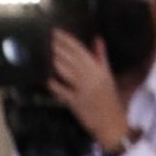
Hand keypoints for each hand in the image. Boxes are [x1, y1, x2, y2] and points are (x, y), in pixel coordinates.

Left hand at [48, 32, 130, 152]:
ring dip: (53, 61)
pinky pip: (62, 91)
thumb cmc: (109, 99)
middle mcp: (91, 78)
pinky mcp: (76, 102)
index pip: (81, 50)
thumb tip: (97, 38)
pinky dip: (53, 84)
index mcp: (99, 70)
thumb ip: (101, 57)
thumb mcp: (108, 76)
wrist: (112, 123)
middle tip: (44, 38)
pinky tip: (46, 79)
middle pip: (71, 58)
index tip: (55, 31)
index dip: (67, 40)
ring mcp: (83, 90)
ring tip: (43, 52)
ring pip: (65, 71)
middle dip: (56, 47)